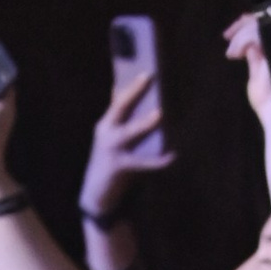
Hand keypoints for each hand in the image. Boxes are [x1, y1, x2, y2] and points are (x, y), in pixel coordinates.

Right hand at [80, 62, 171, 220]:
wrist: (97, 196)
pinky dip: (158, 161)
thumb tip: (119, 89)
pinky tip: (173, 156)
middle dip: (134, 93)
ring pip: (130, 133)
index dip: (132, 87)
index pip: (119, 100)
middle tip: (148, 78)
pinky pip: (143, 163)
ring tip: (159, 115)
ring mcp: (112, 150)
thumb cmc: (110, 163)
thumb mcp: (110, 137)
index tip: (147, 73)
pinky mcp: (120, 168)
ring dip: (144, 124)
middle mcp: (107, 133)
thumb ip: (118, 116)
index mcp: (106, 124)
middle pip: (120, 108)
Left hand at [222, 10, 270, 130]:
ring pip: (259, 26)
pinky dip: (242, 41)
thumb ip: (256, 61)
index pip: (266, 25)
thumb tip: (251, 48)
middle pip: (265, 19)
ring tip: (232, 53)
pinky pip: (256, 34)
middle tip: (227, 35)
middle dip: (242, 25)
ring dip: (240, 36)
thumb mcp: (259, 79)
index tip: (230, 33)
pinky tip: (234, 54)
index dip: (248, 24)